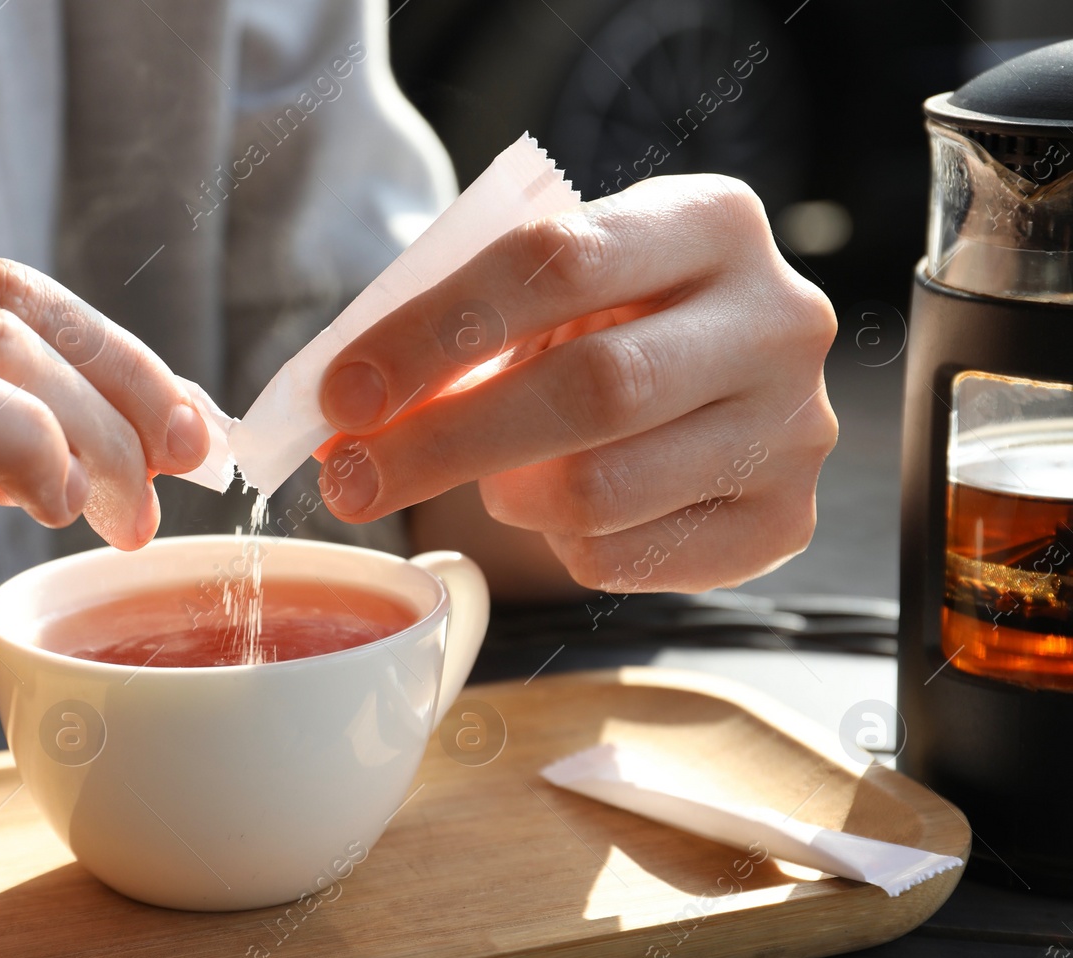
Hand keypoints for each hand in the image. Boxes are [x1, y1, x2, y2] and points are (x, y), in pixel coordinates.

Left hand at [317, 175, 837, 592]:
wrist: (711, 376)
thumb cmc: (600, 321)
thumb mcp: (543, 290)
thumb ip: (457, 329)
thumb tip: (344, 418)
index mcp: (712, 220)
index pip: (555, 262)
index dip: (432, 333)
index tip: (343, 396)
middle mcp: (776, 319)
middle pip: (591, 390)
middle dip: (442, 443)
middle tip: (349, 482)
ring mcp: (794, 428)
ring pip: (602, 490)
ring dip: (508, 495)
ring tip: (495, 477)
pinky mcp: (785, 522)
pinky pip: (626, 559)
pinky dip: (561, 544)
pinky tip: (564, 510)